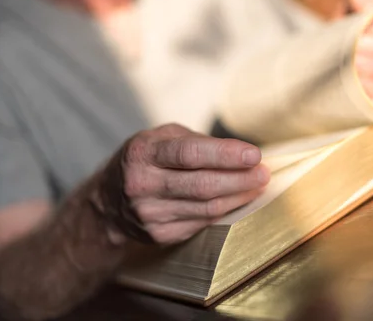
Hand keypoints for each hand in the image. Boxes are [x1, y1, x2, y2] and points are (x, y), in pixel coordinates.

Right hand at [99, 124, 269, 245]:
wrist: (108, 201)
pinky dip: (225, 210)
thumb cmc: (145, 159)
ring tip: (258, 184)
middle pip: (202, 185)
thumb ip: (196, 142)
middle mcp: (143, 184)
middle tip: (264, 173)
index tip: (254, 154)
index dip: (225, 154)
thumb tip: (241, 151)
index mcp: (142, 153)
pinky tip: (238, 199)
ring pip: (206, 208)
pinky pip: (202, 222)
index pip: (189, 154)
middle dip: (240, 179)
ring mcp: (150, 214)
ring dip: (238, 196)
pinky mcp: (160, 234)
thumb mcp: (161, 138)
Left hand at [350, 0, 372, 98]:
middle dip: (371, 46)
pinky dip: (366, 85)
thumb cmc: (348, 31)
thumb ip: (358, 2)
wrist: (336, 57)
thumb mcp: (350, 12)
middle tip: (353, 46)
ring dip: (367, 66)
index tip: (362, 28)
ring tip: (350, 62)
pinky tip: (353, 79)